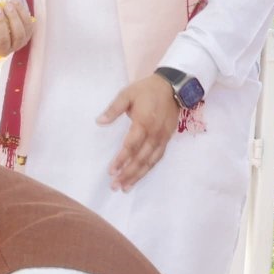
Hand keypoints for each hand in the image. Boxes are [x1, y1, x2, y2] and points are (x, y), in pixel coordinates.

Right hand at [0, 0, 32, 56]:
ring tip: (7, 5)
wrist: (6, 29)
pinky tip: (14, 2)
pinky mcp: (27, 37)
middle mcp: (2, 50)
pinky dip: (22, 13)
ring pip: (18, 34)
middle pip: (2, 40)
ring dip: (13, 18)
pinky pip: (27, 25)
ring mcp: (17, 45)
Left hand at [97, 73, 180, 190]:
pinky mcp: (167, 138)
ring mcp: (163, 137)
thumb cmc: (146, 90)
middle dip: (128, 174)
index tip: (111, 171)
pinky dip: (148, 168)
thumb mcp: (127, 94)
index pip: (131, 146)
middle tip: (115, 186)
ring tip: (126, 187)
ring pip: (151, 161)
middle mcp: (155, 134)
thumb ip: (113, 109)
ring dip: (138, 175)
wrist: (174, 86)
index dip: (121, 160)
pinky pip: (158, 157)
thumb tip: (99, 122)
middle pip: (141, 159)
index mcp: (144, 123)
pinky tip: (140, 176)